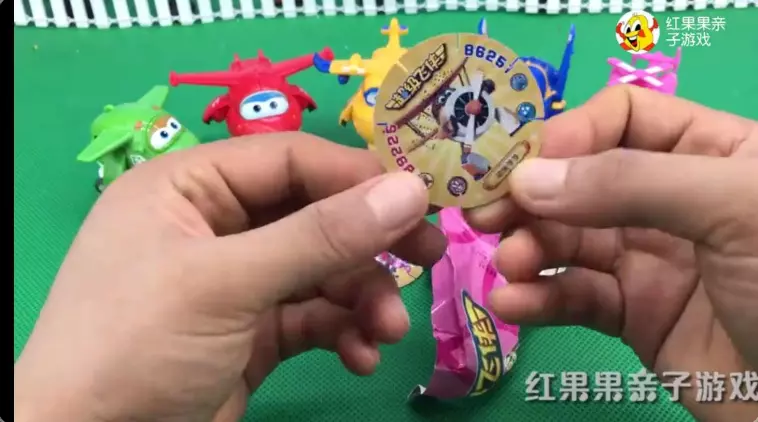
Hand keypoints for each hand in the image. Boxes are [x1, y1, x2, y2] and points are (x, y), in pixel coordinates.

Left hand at [14, 133, 445, 421]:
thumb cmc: (138, 345)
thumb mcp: (226, 283)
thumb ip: (319, 237)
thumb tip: (409, 190)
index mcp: (189, 187)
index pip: (289, 160)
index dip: (355, 174)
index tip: (420, 199)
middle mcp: (215, 227)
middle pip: (313, 216)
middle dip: (368, 243)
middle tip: (429, 256)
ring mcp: (236, 283)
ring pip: (321, 272)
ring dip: (362, 298)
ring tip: (387, 331)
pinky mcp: (252, 333)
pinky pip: (313, 318)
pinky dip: (342, 333)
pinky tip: (360, 357)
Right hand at [465, 86, 757, 419]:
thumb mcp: (733, 208)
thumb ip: (631, 183)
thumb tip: (528, 178)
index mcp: (709, 152)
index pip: (622, 117)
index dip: (572, 135)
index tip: (527, 168)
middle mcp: (671, 199)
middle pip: (581, 179)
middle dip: (531, 195)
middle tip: (484, 215)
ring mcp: (650, 259)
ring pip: (569, 239)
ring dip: (527, 247)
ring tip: (508, 265)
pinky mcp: (633, 315)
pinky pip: (574, 297)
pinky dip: (537, 299)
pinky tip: (513, 304)